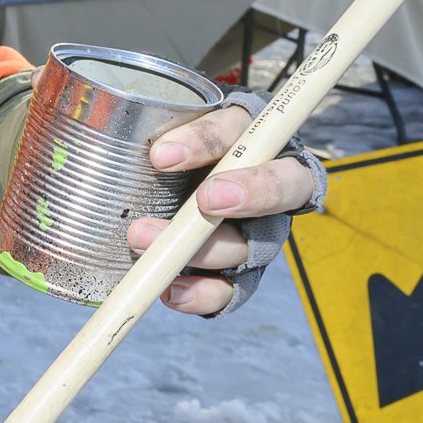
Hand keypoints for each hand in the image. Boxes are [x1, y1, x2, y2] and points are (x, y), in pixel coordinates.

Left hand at [124, 102, 321, 316]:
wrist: (168, 192)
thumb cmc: (174, 153)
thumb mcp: (168, 132)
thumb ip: (163, 133)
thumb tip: (143, 151)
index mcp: (256, 138)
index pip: (244, 130)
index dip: (210, 141)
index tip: (162, 156)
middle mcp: (272, 187)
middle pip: (280, 190)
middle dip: (250, 194)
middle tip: (205, 201)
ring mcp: (260, 234)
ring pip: (246, 245)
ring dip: (201, 249)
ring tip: (143, 240)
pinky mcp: (242, 273)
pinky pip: (231, 290)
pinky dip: (202, 293)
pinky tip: (171, 289)